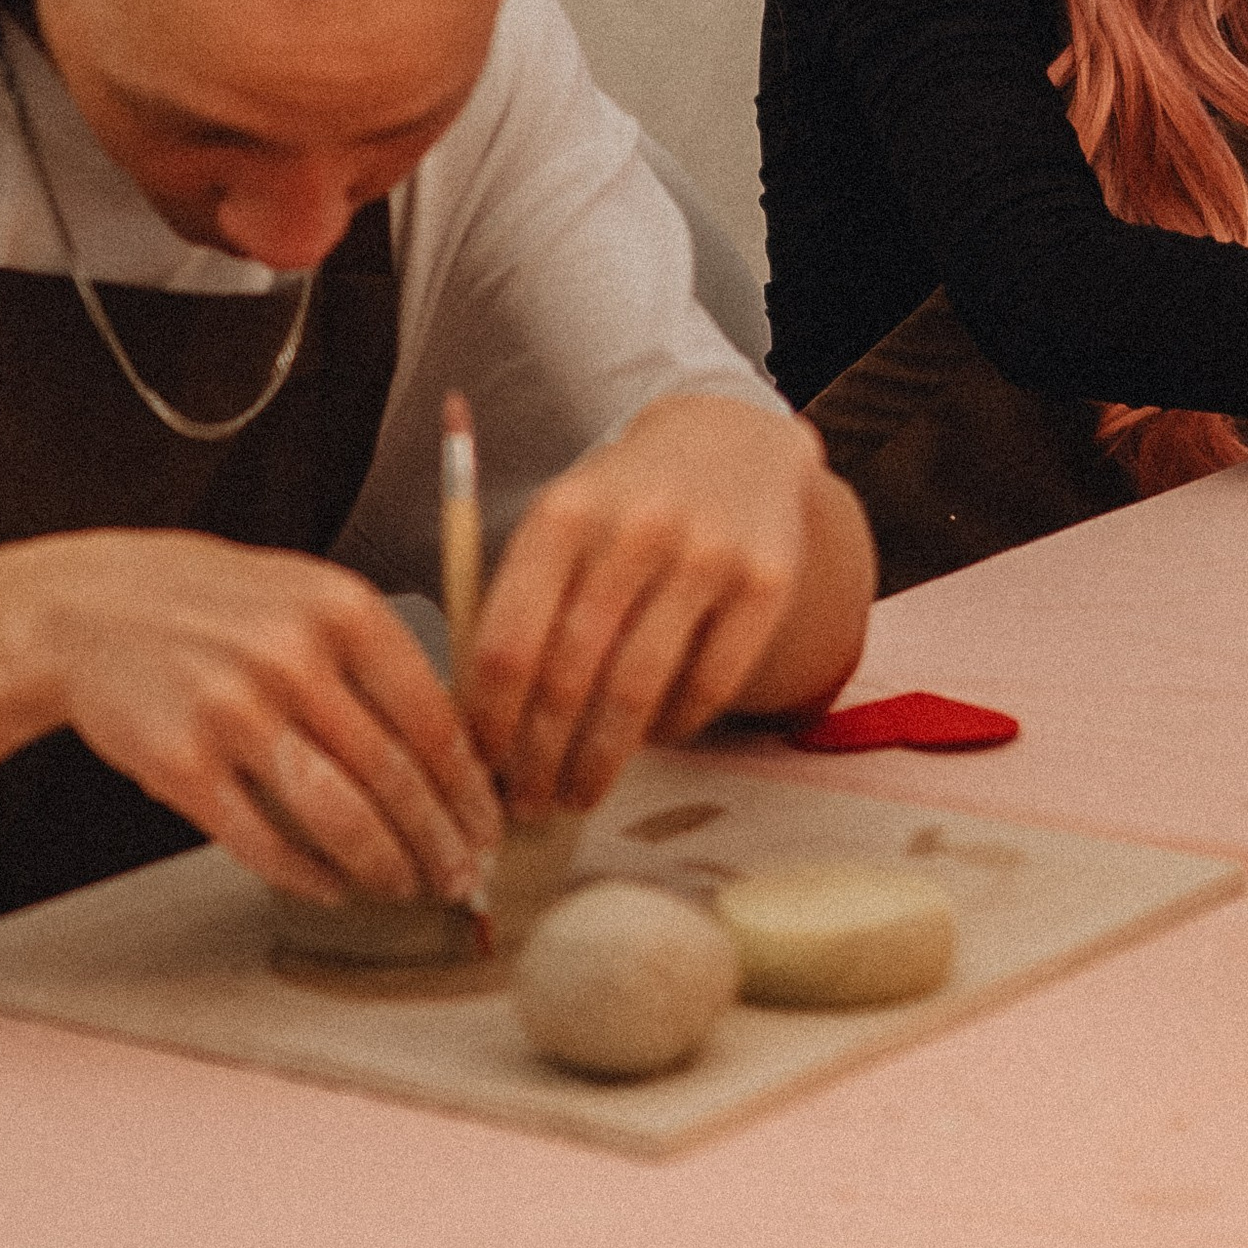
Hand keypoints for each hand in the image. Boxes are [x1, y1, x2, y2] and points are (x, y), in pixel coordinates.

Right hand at [31, 530, 500, 905]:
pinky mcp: (181, 764)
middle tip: (460, 877)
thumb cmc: (213, 605)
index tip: (488, 826)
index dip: (469, 788)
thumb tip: (455, 753)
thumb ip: (375, 660)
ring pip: (339, 817)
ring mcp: (233, 711)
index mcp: (341, 608)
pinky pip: (264, 842)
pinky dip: (309, 877)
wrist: (89, 608)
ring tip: (406, 889)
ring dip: (384, 867)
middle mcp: (292, 656)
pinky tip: (334, 889)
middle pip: (395, 776)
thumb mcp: (307, 594)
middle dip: (439, 842)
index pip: (433, 717)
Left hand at [464, 395, 839, 817]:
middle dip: (542, 758)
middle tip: (531, 804)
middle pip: (571, 676)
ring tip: (581, 792)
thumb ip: (522, 605)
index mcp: (563, 515)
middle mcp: (634, 529)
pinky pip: (708, 686)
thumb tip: (486, 729)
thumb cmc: (622, 506)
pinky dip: (672, 729)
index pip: (510, 642)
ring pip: (638, 691)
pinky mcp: (765, 582)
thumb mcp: (561, 525)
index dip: (492, 722)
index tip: (482, 770)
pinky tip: (651, 742)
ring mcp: (706, 555)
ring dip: (601, 761)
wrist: (733, 443)